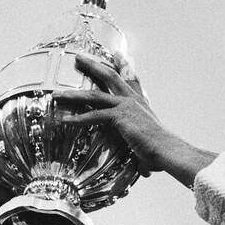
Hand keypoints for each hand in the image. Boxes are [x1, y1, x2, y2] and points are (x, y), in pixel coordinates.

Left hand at [54, 53, 212, 185]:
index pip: (131, 79)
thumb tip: (147, 170)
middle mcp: (133, 100)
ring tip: (57, 95)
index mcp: (140, 103)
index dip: (124, 65)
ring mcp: (126, 106)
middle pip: (109, 76)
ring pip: (95, 95)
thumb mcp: (151, 148)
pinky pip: (94, 116)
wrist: (168, 151)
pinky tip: (65, 121)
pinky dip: (78, 119)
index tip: (116, 54)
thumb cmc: (162, 154)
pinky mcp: (119, 116)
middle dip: (92, 65)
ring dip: (74, 95)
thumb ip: (144, 154)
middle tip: (78, 58)